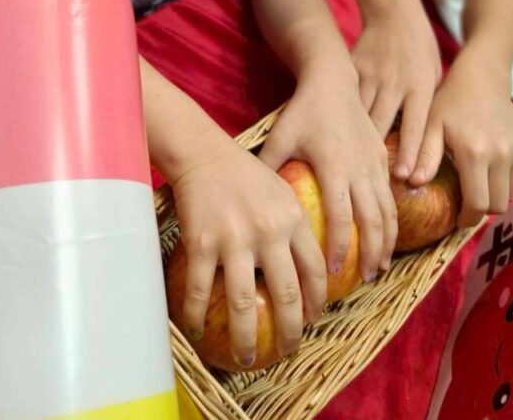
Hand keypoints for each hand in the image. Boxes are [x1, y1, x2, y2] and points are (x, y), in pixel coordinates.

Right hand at [171, 137, 325, 368]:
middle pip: (287, 296)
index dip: (317, 302)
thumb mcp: (282, 190)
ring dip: (245, 339)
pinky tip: (196, 330)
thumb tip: (307, 266)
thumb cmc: (244, 172)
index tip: (312, 321)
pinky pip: (199, 290)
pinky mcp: (201, 244)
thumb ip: (295, 224)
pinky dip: (195, 315)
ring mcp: (234, 240)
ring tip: (244, 359)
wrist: (203, 153)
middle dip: (290, 333)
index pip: (315, 271)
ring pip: (244, 304)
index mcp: (293, 219)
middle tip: (287, 351)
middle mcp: (268, 233)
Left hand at [257, 70, 396, 283]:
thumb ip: (268, 166)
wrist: (333, 80)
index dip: (340, 245)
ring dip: (386, 243)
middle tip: (362, 281)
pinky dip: (391, 221)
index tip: (334, 271)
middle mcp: (360, 168)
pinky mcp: (383, 157)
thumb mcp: (280, 136)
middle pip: (373, 220)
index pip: (341, 215)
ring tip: (378, 269)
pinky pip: (391, 195)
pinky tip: (386, 239)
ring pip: (388, 211)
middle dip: (369, 253)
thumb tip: (248, 202)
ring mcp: (375, 163)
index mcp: (334, 166)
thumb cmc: (303, 111)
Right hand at [352, 0, 441, 180]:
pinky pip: (348, 99)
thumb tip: (427, 152)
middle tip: (372, 182)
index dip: (413, 152)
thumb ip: (427, 110)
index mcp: (421, 85)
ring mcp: (372, 75)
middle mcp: (396, 82)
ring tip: (349, 168)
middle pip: (384, 124)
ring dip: (356, 141)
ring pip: (361, 115)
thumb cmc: (420, 53)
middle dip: (377, 155)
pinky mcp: (353, 69)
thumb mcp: (433, 78)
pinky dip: (343, 119)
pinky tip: (337, 138)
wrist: (394, 13)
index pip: (417, 124)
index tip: (407, 177)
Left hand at [410, 53, 512, 226]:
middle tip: (466, 202)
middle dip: (481, 209)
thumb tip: (410, 181)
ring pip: (511, 193)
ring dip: (494, 194)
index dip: (467, 218)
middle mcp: (503, 154)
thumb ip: (424, 155)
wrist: (482, 77)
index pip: (478, 204)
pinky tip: (490, 164)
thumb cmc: (449, 101)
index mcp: (475, 153)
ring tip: (476, 181)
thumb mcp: (431, 125)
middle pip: (497, 205)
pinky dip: (506, 179)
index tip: (457, 219)